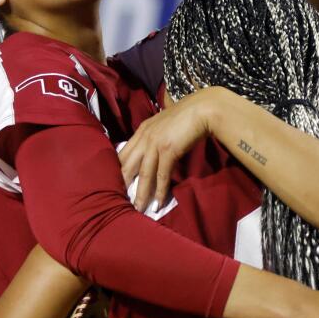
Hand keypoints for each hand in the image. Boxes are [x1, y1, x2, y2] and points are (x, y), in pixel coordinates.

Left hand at [118, 88, 218, 210]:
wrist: (202, 109)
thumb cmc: (186, 116)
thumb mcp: (163, 125)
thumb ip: (154, 136)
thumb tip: (151, 152)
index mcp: (142, 130)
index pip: (123, 153)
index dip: (118, 170)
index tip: (115, 184)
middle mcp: (144, 136)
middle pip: (128, 165)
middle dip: (124, 184)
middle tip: (120, 201)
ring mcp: (155, 143)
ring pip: (144, 174)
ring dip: (141, 193)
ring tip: (138, 209)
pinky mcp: (168, 150)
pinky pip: (162, 175)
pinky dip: (160, 190)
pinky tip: (158, 202)